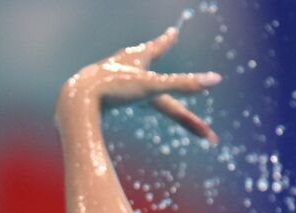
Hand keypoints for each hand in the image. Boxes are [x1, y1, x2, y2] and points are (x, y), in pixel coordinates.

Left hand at [56, 26, 220, 143]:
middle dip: (153, 51)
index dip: (167, 40)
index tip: (172, 31)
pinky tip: (110, 94)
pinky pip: (111, 87)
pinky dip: (117, 88)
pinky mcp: (96, 92)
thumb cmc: (117, 90)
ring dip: (133, 67)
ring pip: (125, 69)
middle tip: (161, 42)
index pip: (158, 46)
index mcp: (137, 58)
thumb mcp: (155, 88)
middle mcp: (122, 63)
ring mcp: (107, 76)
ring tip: (133, 66)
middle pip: (142, 55)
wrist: (79, 99)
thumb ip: (184, 85)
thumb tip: (216, 79)